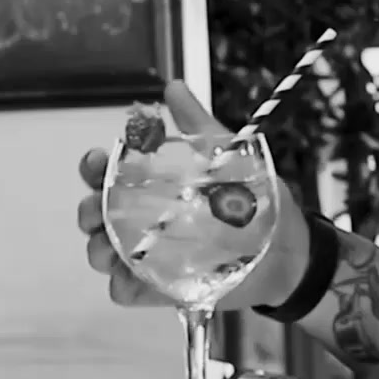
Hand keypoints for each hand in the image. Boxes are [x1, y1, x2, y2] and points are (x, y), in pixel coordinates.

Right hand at [77, 80, 308, 310]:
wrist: (290, 251)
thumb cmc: (256, 201)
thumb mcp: (228, 156)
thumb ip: (198, 125)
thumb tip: (173, 87)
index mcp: (152, 187)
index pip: (107, 175)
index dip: (94, 168)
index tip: (97, 162)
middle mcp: (143, 221)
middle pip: (95, 216)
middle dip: (88, 212)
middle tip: (97, 211)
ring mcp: (150, 256)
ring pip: (103, 254)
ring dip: (98, 251)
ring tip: (109, 250)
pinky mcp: (162, 288)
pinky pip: (127, 291)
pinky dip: (122, 286)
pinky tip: (129, 278)